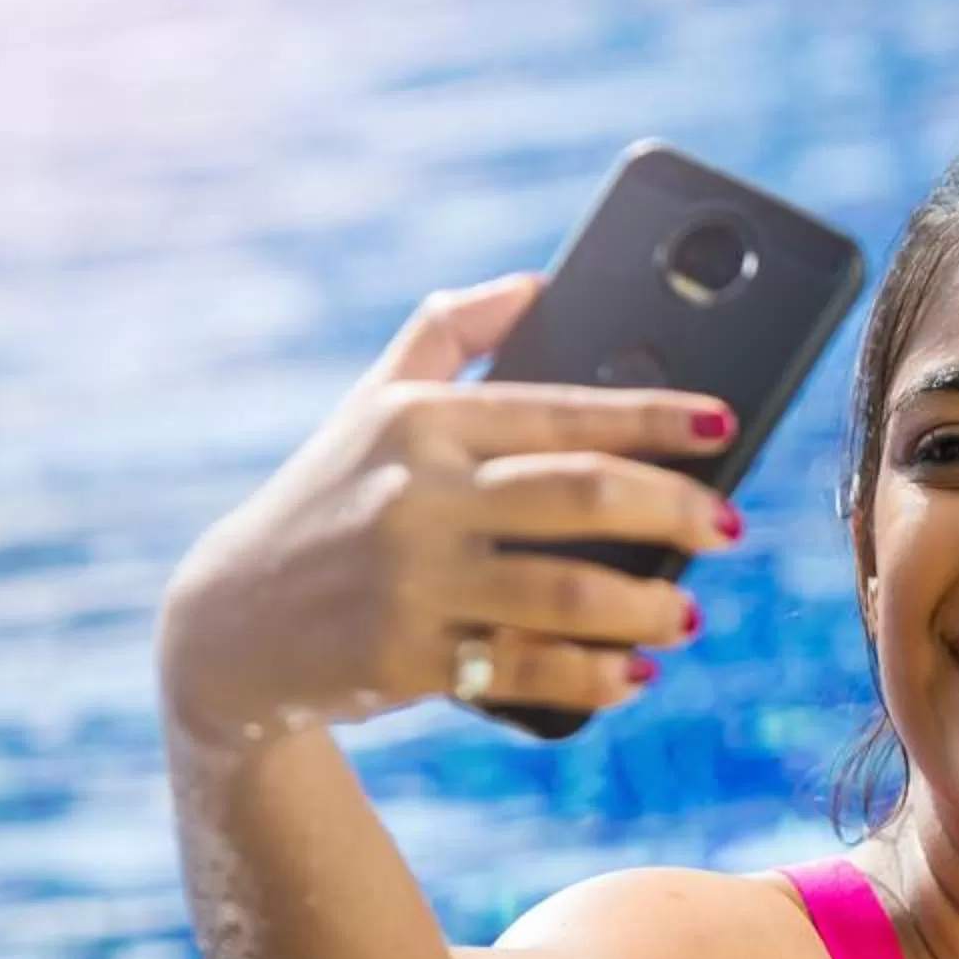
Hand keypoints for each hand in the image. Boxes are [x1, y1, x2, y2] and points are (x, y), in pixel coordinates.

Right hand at [156, 276, 739, 737]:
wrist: (229, 625)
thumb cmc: (327, 498)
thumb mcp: (370, 406)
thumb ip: (447, 334)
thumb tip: (536, 282)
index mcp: (422, 423)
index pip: (562, 409)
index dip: (655, 416)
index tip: (724, 425)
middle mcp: (417, 495)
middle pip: (584, 494)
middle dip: (677, 511)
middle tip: (730, 528)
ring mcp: (411, 580)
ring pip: (567, 591)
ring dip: (648, 606)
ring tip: (688, 614)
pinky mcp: (407, 658)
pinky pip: (527, 670)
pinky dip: (594, 676)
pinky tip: (635, 674)